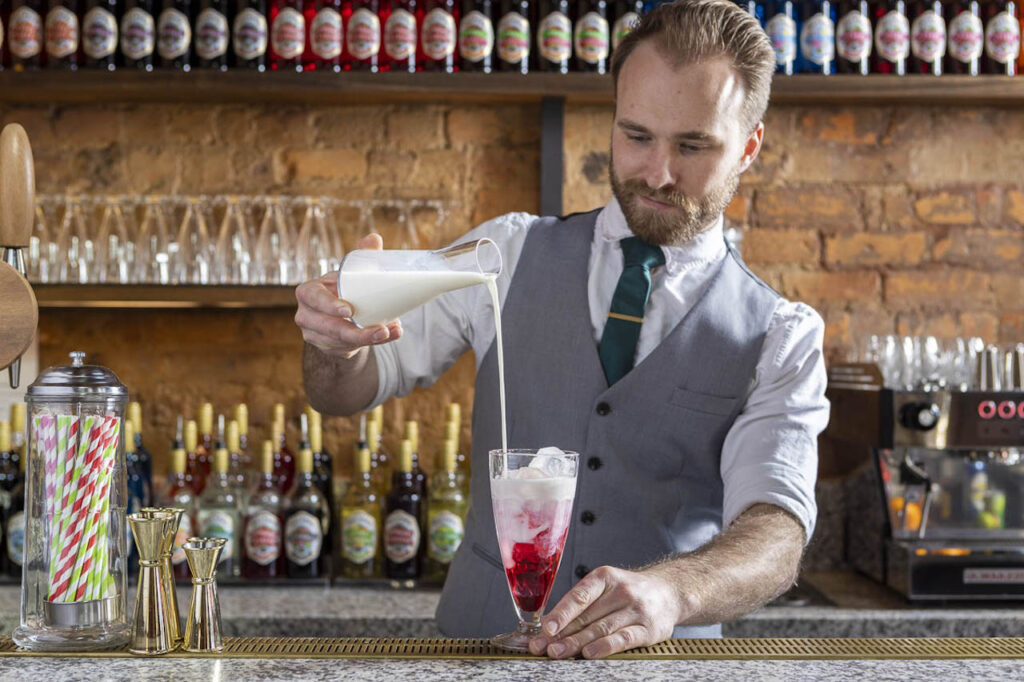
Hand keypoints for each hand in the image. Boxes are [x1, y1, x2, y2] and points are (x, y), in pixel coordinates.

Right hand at [294, 233, 402, 357]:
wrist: (338, 315)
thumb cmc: (343, 289)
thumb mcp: (349, 274)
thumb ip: (362, 256)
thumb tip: (374, 238)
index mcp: (308, 292)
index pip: (313, 297)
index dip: (328, 304)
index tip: (349, 310)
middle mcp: (307, 315)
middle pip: (330, 327)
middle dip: (357, 332)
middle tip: (382, 329)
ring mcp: (315, 335)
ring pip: (343, 342)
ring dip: (370, 339)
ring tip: (392, 331)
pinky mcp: (329, 348)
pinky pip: (351, 349)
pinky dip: (373, 343)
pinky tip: (390, 335)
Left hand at [528, 565, 684, 659]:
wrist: (669, 592)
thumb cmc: (628, 592)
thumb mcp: (606, 587)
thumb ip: (582, 603)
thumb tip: (550, 626)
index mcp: (605, 577)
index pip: (580, 596)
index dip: (561, 613)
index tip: (546, 628)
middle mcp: (621, 591)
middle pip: (587, 616)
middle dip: (562, 634)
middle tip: (542, 648)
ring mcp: (636, 610)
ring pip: (602, 629)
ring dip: (577, 643)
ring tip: (558, 653)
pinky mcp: (649, 629)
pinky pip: (624, 639)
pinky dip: (605, 647)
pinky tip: (590, 653)